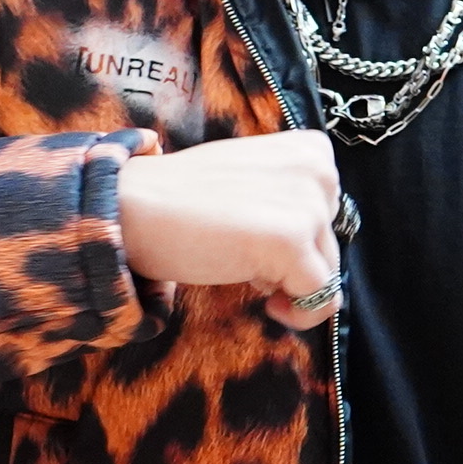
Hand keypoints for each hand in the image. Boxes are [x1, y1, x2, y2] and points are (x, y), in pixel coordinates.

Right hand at [115, 129, 344, 326]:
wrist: (131, 209)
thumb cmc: (185, 201)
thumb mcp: (254, 180)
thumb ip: (291, 197)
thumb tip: (321, 250)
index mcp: (311, 150)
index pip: (330, 213)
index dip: (296, 233)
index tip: (256, 231)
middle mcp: (318, 170)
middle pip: (331, 243)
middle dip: (293, 260)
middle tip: (242, 250)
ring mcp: (306, 205)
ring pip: (328, 272)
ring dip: (288, 283)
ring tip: (243, 266)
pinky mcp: (291, 241)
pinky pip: (322, 299)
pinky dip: (300, 313)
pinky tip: (268, 304)